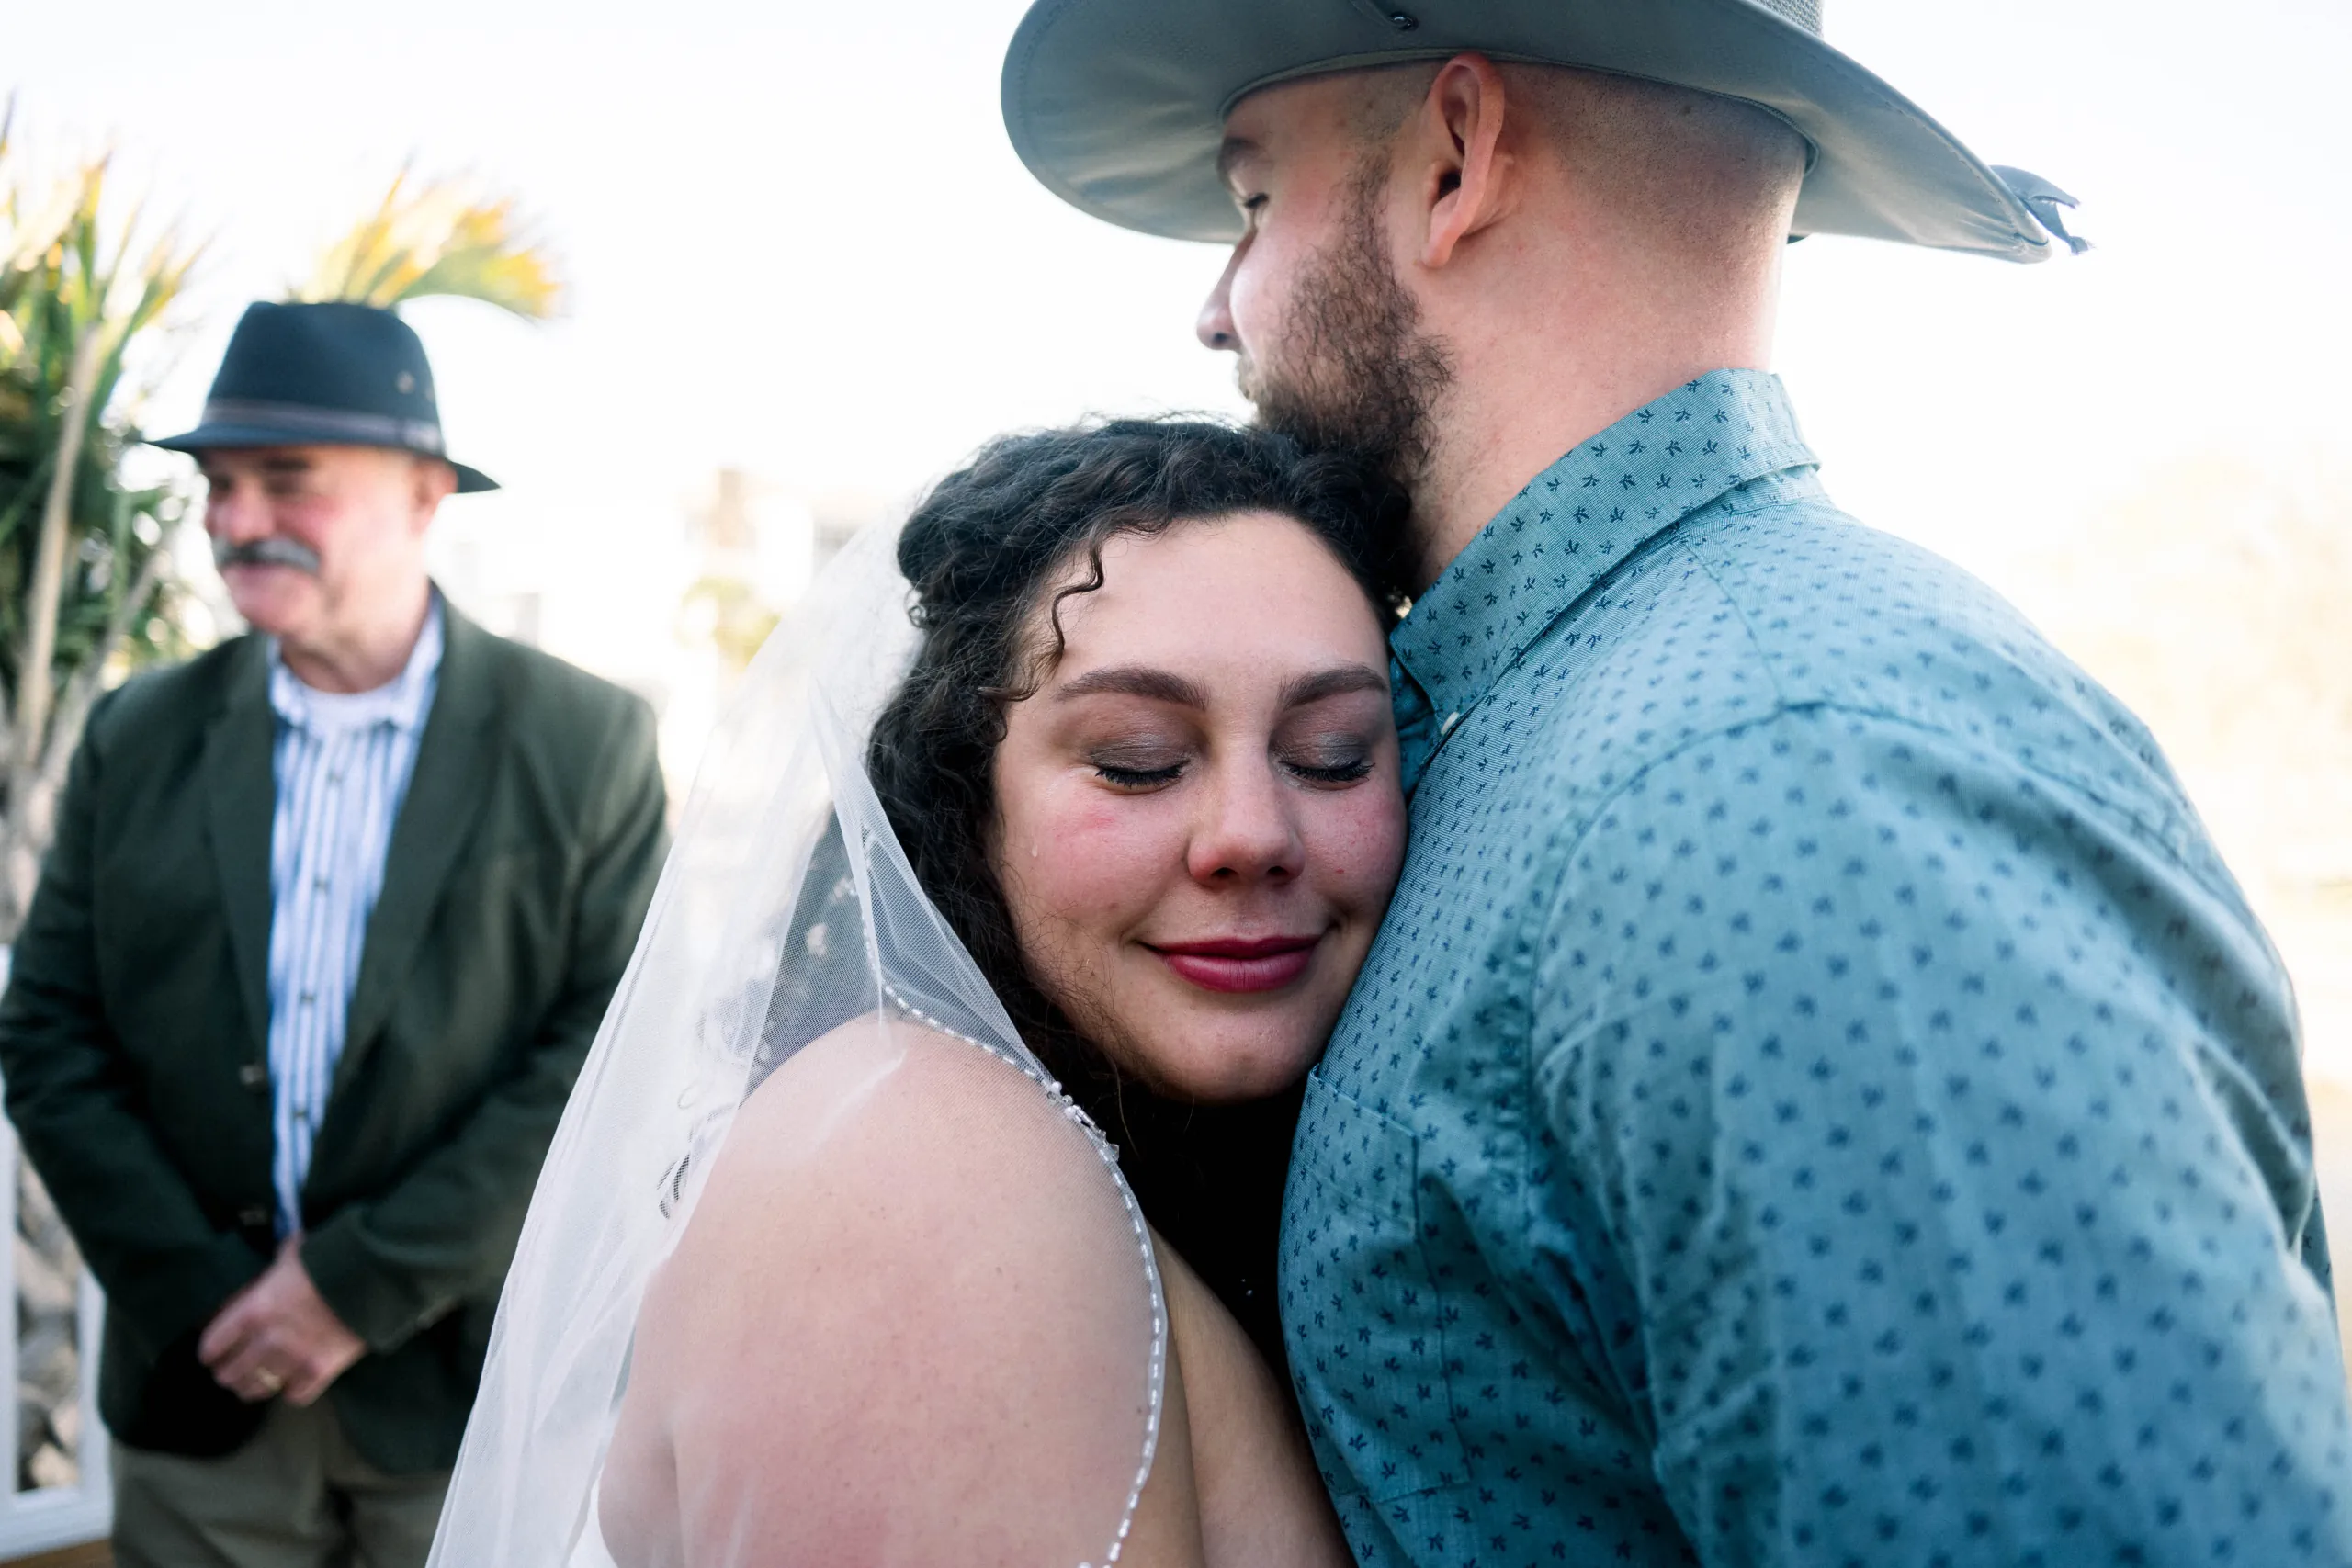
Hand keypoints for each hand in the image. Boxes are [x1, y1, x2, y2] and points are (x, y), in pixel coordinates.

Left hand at [197, 1237, 365, 1404]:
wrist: (373, 1274)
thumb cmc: (326, 1259)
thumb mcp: (287, 1257)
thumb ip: (264, 1278)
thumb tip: (251, 1290)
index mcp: (253, 1311)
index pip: (213, 1345)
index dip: (210, 1351)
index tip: (212, 1354)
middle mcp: (267, 1342)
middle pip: (230, 1374)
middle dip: (228, 1372)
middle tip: (232, 1369)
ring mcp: (294, 1360)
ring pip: (256, 1390)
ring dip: (252, 1386)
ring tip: (254, 1382)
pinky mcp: (320, 1372)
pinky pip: (294, 1396)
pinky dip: (290, 1391)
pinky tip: (291, 1383)